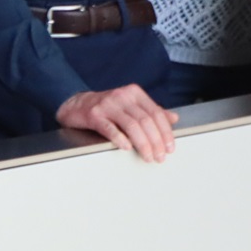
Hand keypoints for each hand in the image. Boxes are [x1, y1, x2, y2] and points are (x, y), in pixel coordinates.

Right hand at [56, 85, 176, 161]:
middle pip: (145, 120)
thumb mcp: (131, 106)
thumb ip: (151, 111)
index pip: (156, 113)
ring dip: (143, 144)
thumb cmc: (107, 107)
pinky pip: (110, 128)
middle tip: (159, 157)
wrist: (77, 105)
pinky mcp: (94, 115)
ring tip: (148, 157)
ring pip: (132, 125)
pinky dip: (120, 139)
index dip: (165, 132)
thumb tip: (173, 118)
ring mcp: (108, 104)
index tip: (169, 148)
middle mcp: (122, 96)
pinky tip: (127, 148)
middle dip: (155, 142)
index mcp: (134, 93)